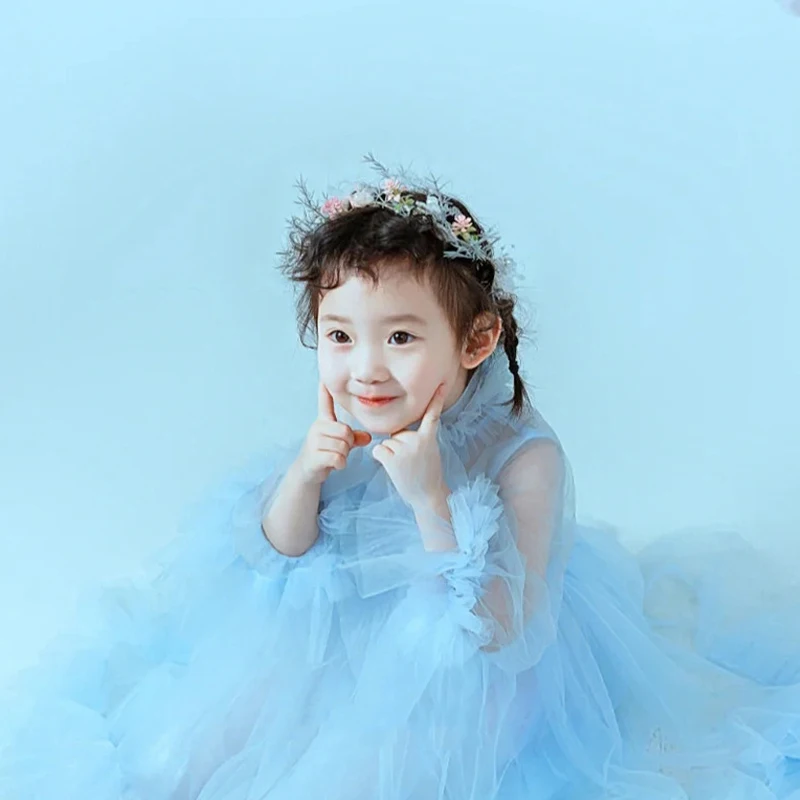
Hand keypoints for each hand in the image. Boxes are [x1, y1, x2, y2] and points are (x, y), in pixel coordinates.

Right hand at [295, 381, 371, 484]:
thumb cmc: (325, 455)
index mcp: (323, 421)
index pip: (324, 403)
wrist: (306, 473)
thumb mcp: (340, 444)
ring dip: (343, 456)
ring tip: (333, 457)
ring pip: (344, 446)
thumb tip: (368, 437)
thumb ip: (354, 437)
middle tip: (338, 450)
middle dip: (348, 443)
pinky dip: (340, 464)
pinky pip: (339, 458)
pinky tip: (332, 465)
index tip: (323, 376)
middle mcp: (317, 428)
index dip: (324, 390)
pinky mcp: (314, 456)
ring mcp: (314, 441)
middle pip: (346, 431)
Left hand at [372, 382, 448, 510]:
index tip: (441, 383)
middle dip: (399, 445)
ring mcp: (405, 448)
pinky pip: (378, 450)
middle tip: (410, 462)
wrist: (428, 496)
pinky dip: (380, 459)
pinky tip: (393, 468)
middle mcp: (418, 439)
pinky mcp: (392, 458)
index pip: (432, 414)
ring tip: (404, 467)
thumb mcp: (428, 451)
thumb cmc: (426, 474)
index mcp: (429, 437)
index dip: (437, 398)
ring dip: (390, 454)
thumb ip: (416, 438)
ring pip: (386, 442)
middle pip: (397, 432)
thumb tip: (394, 434)